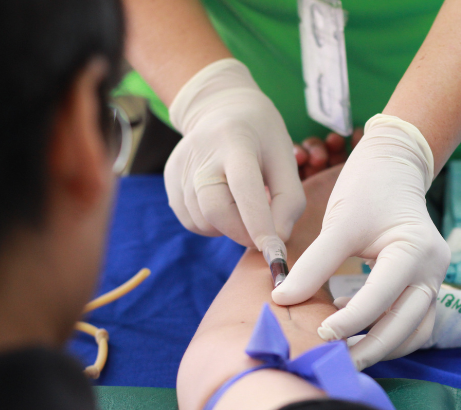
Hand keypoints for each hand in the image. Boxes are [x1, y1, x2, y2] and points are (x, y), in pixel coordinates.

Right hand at [165, 59, 304, 249]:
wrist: (221, 108)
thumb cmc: (262, 137)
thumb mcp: (286, 158)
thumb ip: (289, 200)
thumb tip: (278, 239)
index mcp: (236, 141)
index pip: (244, 187)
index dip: (259, 222)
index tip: (274, 251)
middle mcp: (202, 153)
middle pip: (215, 210)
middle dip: (243, 233)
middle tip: (263, 234)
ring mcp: (181, 166)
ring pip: (203, 221)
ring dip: (229, 228)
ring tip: (242, 205)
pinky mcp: (171, 179)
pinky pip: (191, 221)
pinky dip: (212, 225)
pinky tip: (224, 203)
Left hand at [273, 115, 450, 369]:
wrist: (394, 166)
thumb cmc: (367, 189)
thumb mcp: (340, 223)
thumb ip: (314, 264)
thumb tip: (282, 299)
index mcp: (416, 251)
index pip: (382, 297)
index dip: (350, 321)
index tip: (319, 333)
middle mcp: (434, 271)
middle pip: (406, 326)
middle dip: (370, 348)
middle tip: (333, 361)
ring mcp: (434, 280)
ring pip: (415, 332)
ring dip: (383, 347)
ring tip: (345, 356)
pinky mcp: (426, 286)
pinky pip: (413, 323)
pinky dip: (389, 335)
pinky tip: (357, 332)